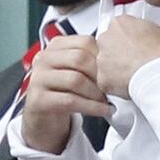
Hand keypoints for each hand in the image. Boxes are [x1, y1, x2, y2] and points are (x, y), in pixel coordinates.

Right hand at [21, 35, 110, 153]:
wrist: (44, 117)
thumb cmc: (64, 91)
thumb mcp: (75, 70)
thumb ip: (91, 60)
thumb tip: (121, 59)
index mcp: (56, 46)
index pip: (85, 42)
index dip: (104, 56)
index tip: (116, 69)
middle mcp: (44, 58)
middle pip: (80, 59)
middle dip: (101, 75)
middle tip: (114, 86)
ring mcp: (38, 78)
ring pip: (75, 80)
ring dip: (97, 92)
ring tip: (108, 99)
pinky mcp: (38, 99)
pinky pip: (70, 100)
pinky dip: (92, 106)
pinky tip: (104, 110)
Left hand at [96, 15, 159, 98]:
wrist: (159, 73)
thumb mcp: (158, 30)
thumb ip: (143, 30)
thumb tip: (145, 35)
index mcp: (119, 23)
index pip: (117, 27)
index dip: (127, 37)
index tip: (133, 44)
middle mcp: (106, 39)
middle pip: (107, 44)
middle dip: (118, 52)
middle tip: (134, 59)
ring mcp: (102, 59)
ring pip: (105, 64)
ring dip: (116, 68)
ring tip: (135, 73)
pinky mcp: (102, 78)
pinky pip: (106, 81)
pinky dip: (116, 84)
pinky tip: (131, 83)